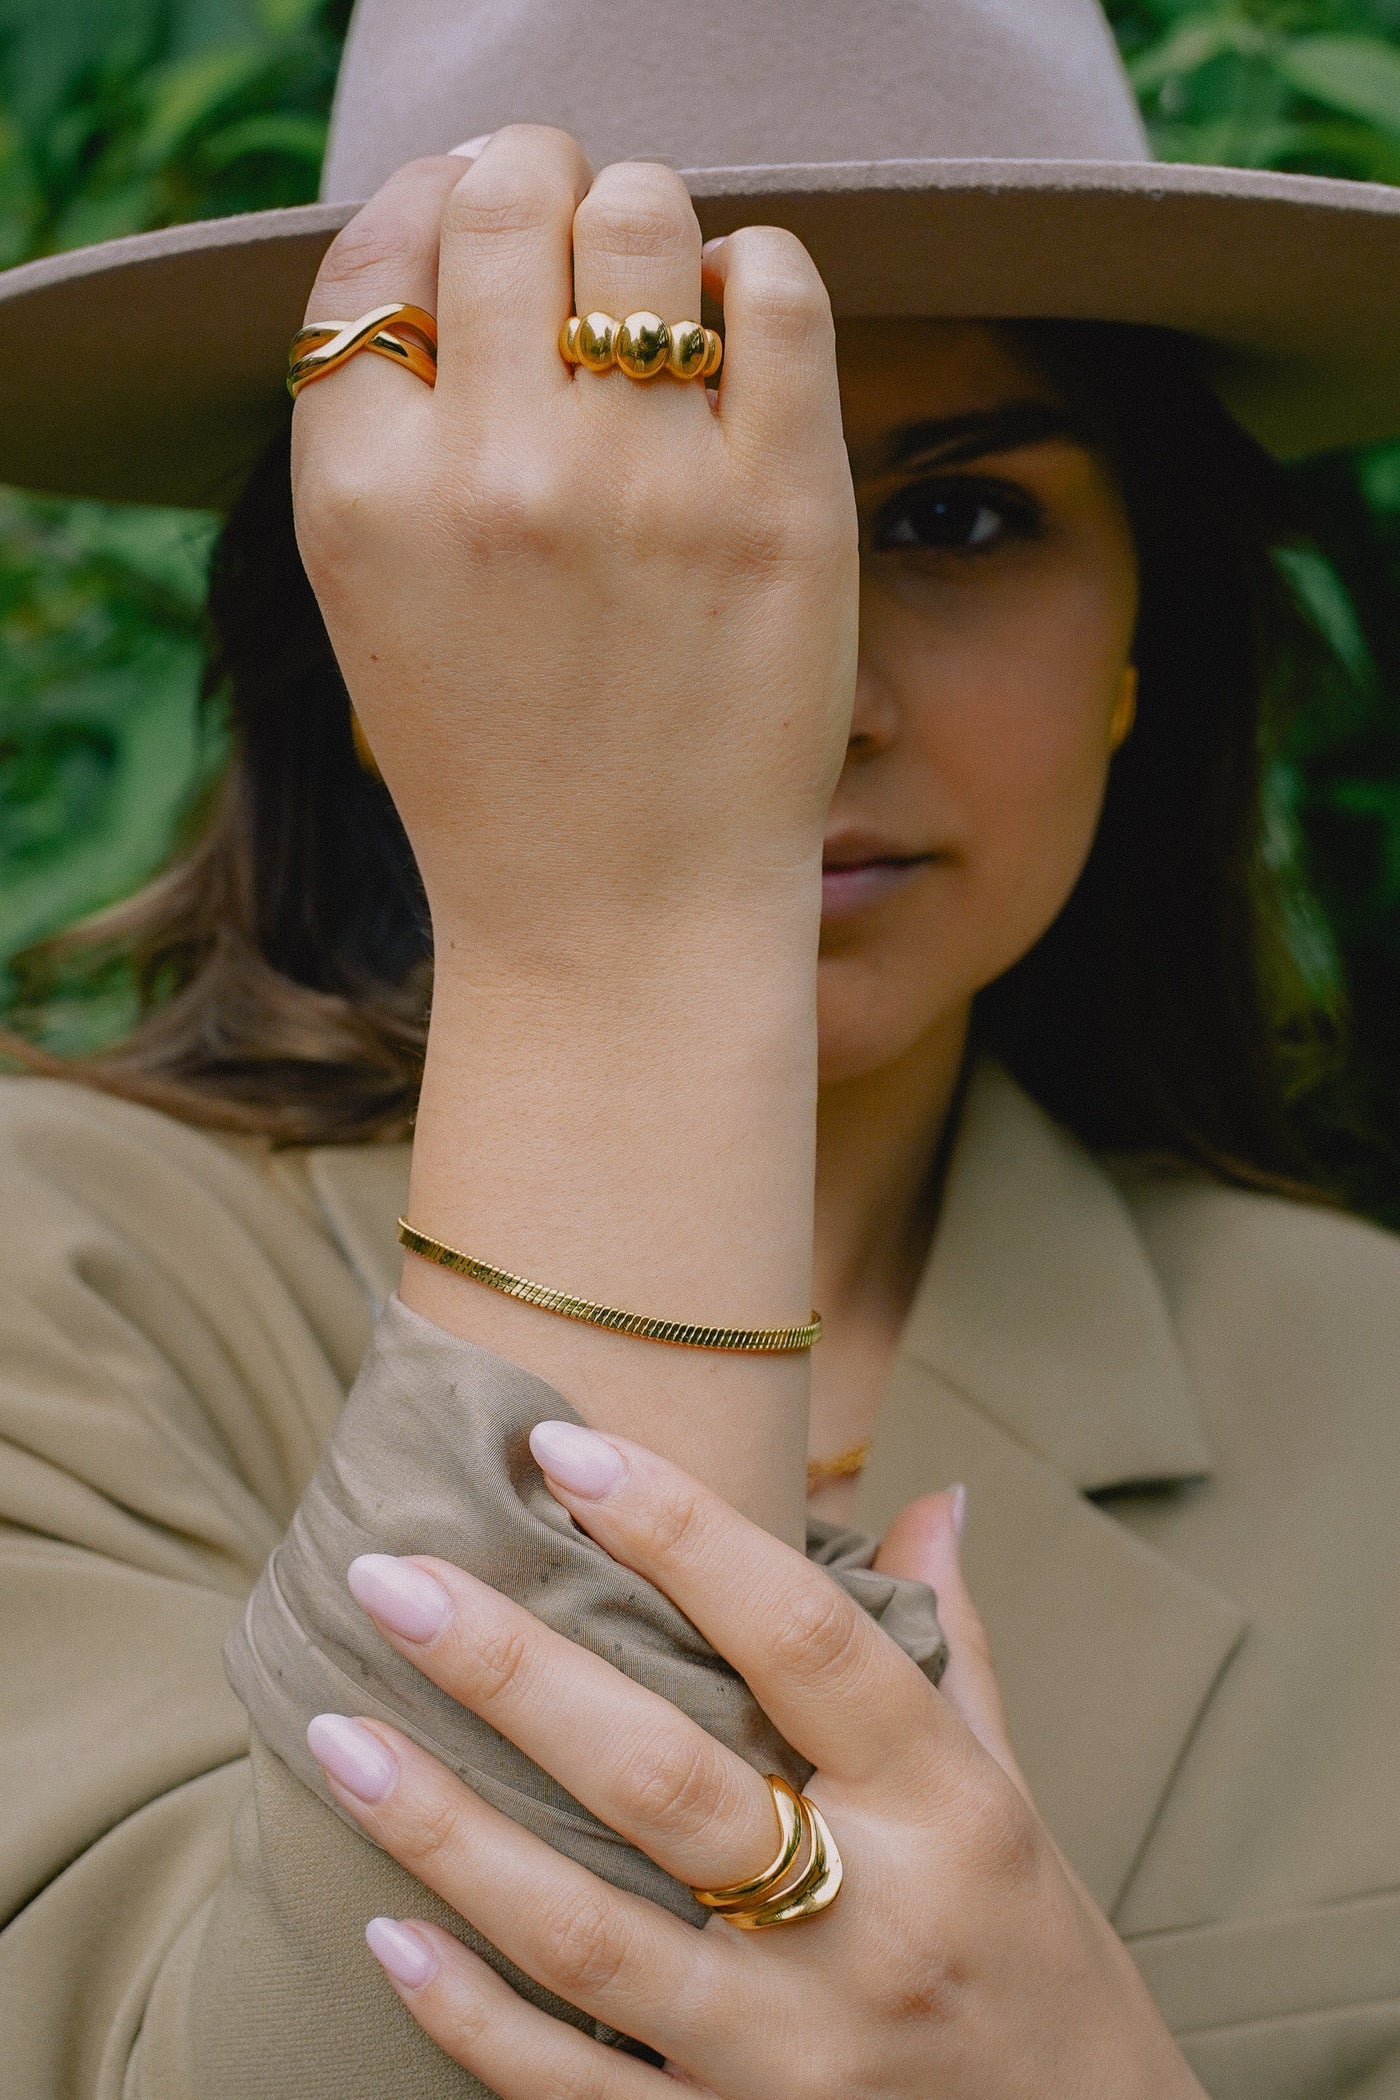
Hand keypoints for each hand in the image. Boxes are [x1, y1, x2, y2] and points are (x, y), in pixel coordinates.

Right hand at [292, 125, 858, 973]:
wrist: (616, 919)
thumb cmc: (499, 758)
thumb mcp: (374, 598)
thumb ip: (390, 428)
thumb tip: (460, 216)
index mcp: (363, 494)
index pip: (383, 242)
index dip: (438, 212)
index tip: (483, 246)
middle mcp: (494, 474)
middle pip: (512, 189)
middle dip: (545, 189)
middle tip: (579, 253)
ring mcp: (645, 489)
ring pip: (647, 211)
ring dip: (655, 230)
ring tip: (666, 310)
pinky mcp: (784, 510)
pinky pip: (783, 282)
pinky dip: (765, 279)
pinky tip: (748, 342)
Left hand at [308, 1428, 1204, 2097]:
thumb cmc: (1032, 1951)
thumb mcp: (1010, 1792)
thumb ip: (948, 1647)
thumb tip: (937, 1497)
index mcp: (946, 1806)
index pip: (803, 1636)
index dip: (681, 1531)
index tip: (562, 1449)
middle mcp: (873, 1924)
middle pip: (665, 1778)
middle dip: (514, 1671)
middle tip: (388, 1577)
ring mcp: (794, 2054)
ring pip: (592, 1935)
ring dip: (449, 1834)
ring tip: (336, 1735)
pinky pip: (578, 2091)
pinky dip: (472, 2018)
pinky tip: (383, 1936)